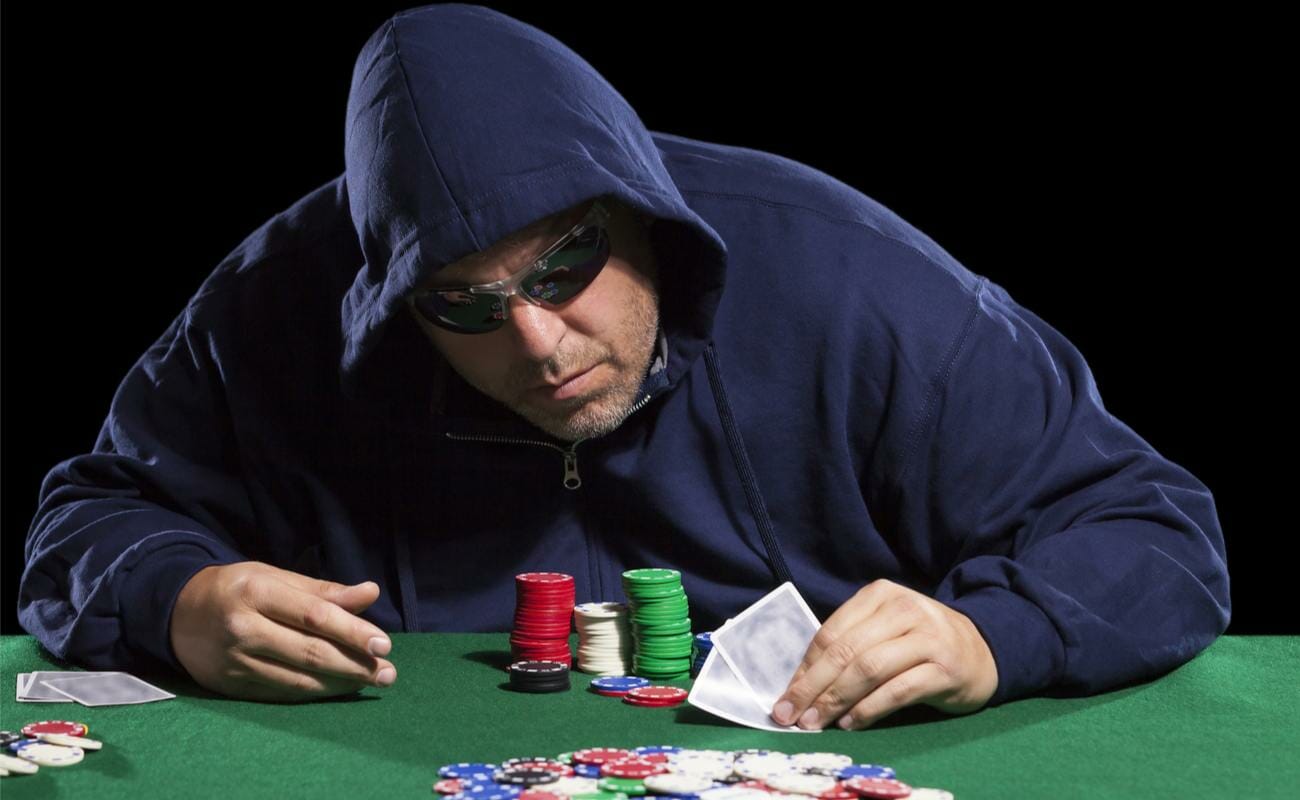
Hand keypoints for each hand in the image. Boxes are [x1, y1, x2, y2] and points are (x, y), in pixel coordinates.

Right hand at [169, 561, 396, 702]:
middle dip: (354, 664)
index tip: (384, 644)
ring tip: (371, 681)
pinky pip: (282, 694)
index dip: (352, 631)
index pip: (314, 616)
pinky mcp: (231, 687)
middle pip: (309, 652)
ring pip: (298, 680)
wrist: (176, 612)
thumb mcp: (274, 577)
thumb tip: (370, 593)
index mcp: (256, 592)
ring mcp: (235, 662)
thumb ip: (322, 590)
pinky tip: (338, 688)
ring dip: (340, 683)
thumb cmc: (236, 589)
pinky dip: (314, 693)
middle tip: (387, 672)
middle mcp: (243, 628)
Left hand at [770, 579, 997, 729]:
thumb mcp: (886, 630)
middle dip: (812, 686)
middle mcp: (904, 609)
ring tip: (816, 722)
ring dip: (836, 699)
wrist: (982, 651)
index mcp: (880, 595)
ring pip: (869, 669)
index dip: (805, 667)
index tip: (786, 696)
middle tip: (790, 715)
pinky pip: (898, 690)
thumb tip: (802, 684)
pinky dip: (869, 708)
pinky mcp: (945, 668)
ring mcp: (927, 637)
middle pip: (846, 651)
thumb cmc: (921, 642)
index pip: (832, 632)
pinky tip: (851, 723)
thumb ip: (851, 645)